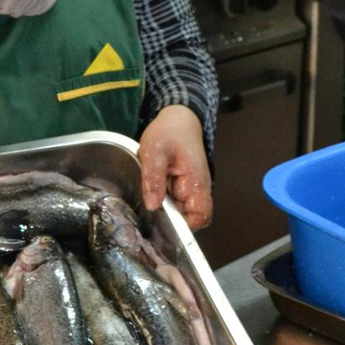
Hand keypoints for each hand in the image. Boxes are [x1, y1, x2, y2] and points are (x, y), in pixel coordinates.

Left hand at [138, 105, 212, 230]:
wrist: (177, 118)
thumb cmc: (170, 132)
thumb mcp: (155, 151)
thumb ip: (153, 178)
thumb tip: (153, 205)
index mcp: (196, 182)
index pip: (201, 215)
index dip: (185, 226)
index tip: (164, 226)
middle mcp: (196, 189)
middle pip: (187, 217)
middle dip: (168, 220)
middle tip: (145, 217)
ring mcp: (188, 189)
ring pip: (177, 211)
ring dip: (162, 211)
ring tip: (144, 204)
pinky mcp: (179, 187)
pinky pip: (172, 202)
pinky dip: (160, 201)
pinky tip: (147, 196)